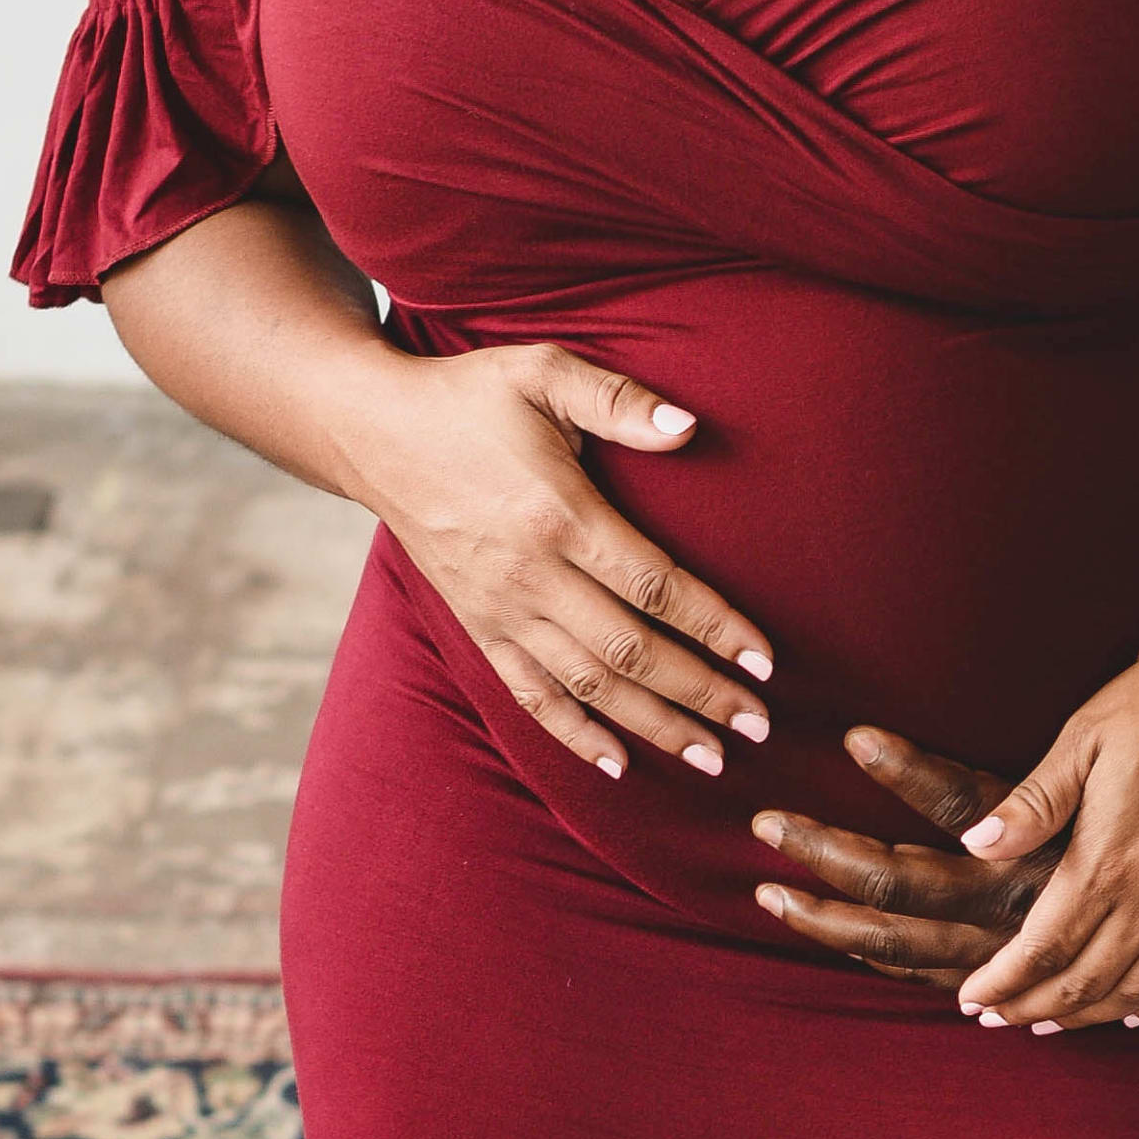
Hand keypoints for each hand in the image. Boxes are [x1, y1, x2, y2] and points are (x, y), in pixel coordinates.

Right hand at [349, 341, 772, 780]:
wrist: (373, 432)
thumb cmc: (468, 397)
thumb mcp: (542, 373)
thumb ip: (618, 400)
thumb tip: (689, 427)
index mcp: (558, 515)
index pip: (655, 587)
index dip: (715, 627)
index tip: (764, 661)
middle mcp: (529, 575)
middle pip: (630, 650)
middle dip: (699, 692)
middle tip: (758, 725)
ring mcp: (499, 609)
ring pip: (588, 684)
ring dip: (653, 725)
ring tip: (711, 758)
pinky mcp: (477, 627)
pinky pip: (530, 694)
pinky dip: (574, 734)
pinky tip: (619, 765)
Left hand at [750, 728, 1044, 991]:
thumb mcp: (1109, 793)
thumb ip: (1036, 785)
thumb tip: (977, 778)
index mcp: (1035, 850)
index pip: (957, 802)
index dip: (904, 769)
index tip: (855, 738)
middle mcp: (1010, 907)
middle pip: (899, 883)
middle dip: (823, 851)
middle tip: (766, 824)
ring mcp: (1000, 955)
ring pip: (894, 943)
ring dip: (824, 920)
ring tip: (770, 895)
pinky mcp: (999, 985)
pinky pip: (920, 976)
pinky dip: (870, 954)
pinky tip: (834, 936)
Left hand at [953, 614, 1138, 1027]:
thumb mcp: (1085, 738)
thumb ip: (1032, 803)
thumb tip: (974, 846)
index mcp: (1105, 864)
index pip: (1040, 948)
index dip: (1001, 982)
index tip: (971, 999)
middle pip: (1082, 982)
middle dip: (1032, 1008)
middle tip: (999, 1019)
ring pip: (1136, 991)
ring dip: (1088, 1016)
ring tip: (1052, 1023)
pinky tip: (1138, 1014)